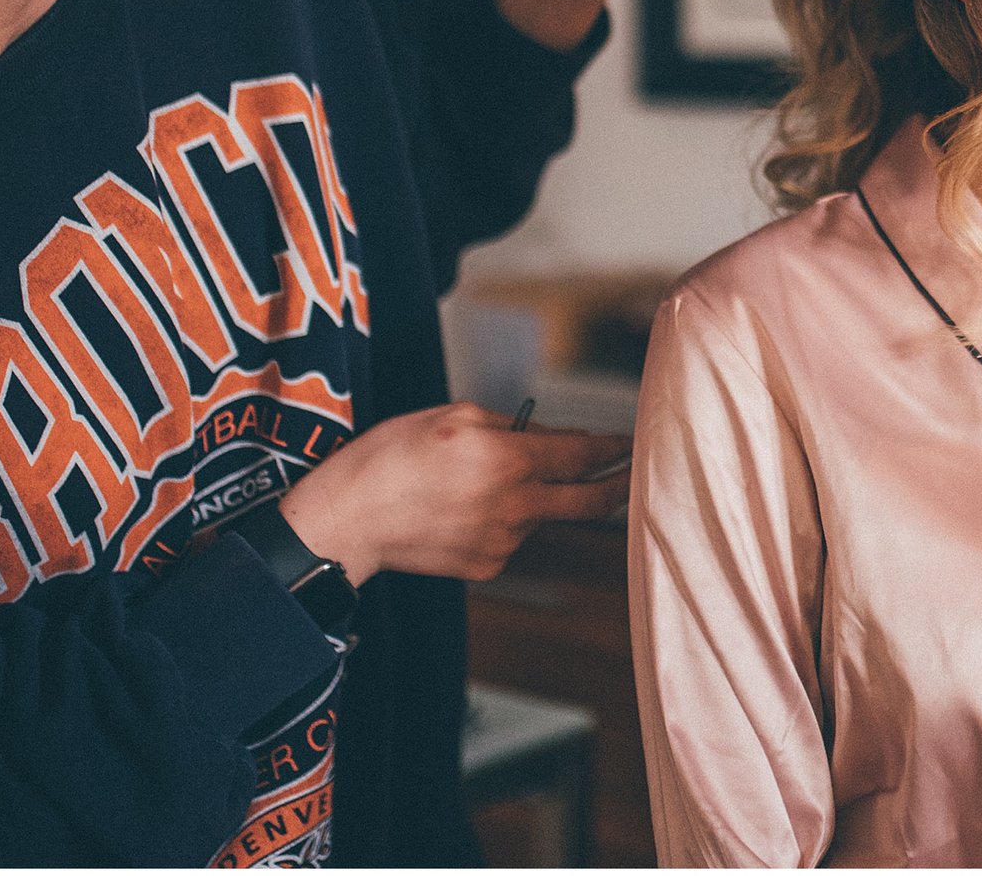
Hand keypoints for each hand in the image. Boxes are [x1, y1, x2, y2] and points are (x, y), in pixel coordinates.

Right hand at [277, 402, 631, 583]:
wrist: (348, 521)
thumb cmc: (392, 457)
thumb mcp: (454, 416)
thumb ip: (511, 428)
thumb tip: (547, 438)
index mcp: (511, 461)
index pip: (583, 454)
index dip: (614, 447)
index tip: (632, 442)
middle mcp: (516, 506)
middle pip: (589, 501)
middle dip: (618, 486)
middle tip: (632, 474)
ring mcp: (504, 542)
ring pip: (540, 514)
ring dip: (534, 496)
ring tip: (479, 481)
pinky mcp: (487, 566)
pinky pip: (511, 535)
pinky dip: (502, 518)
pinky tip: (462, 508)